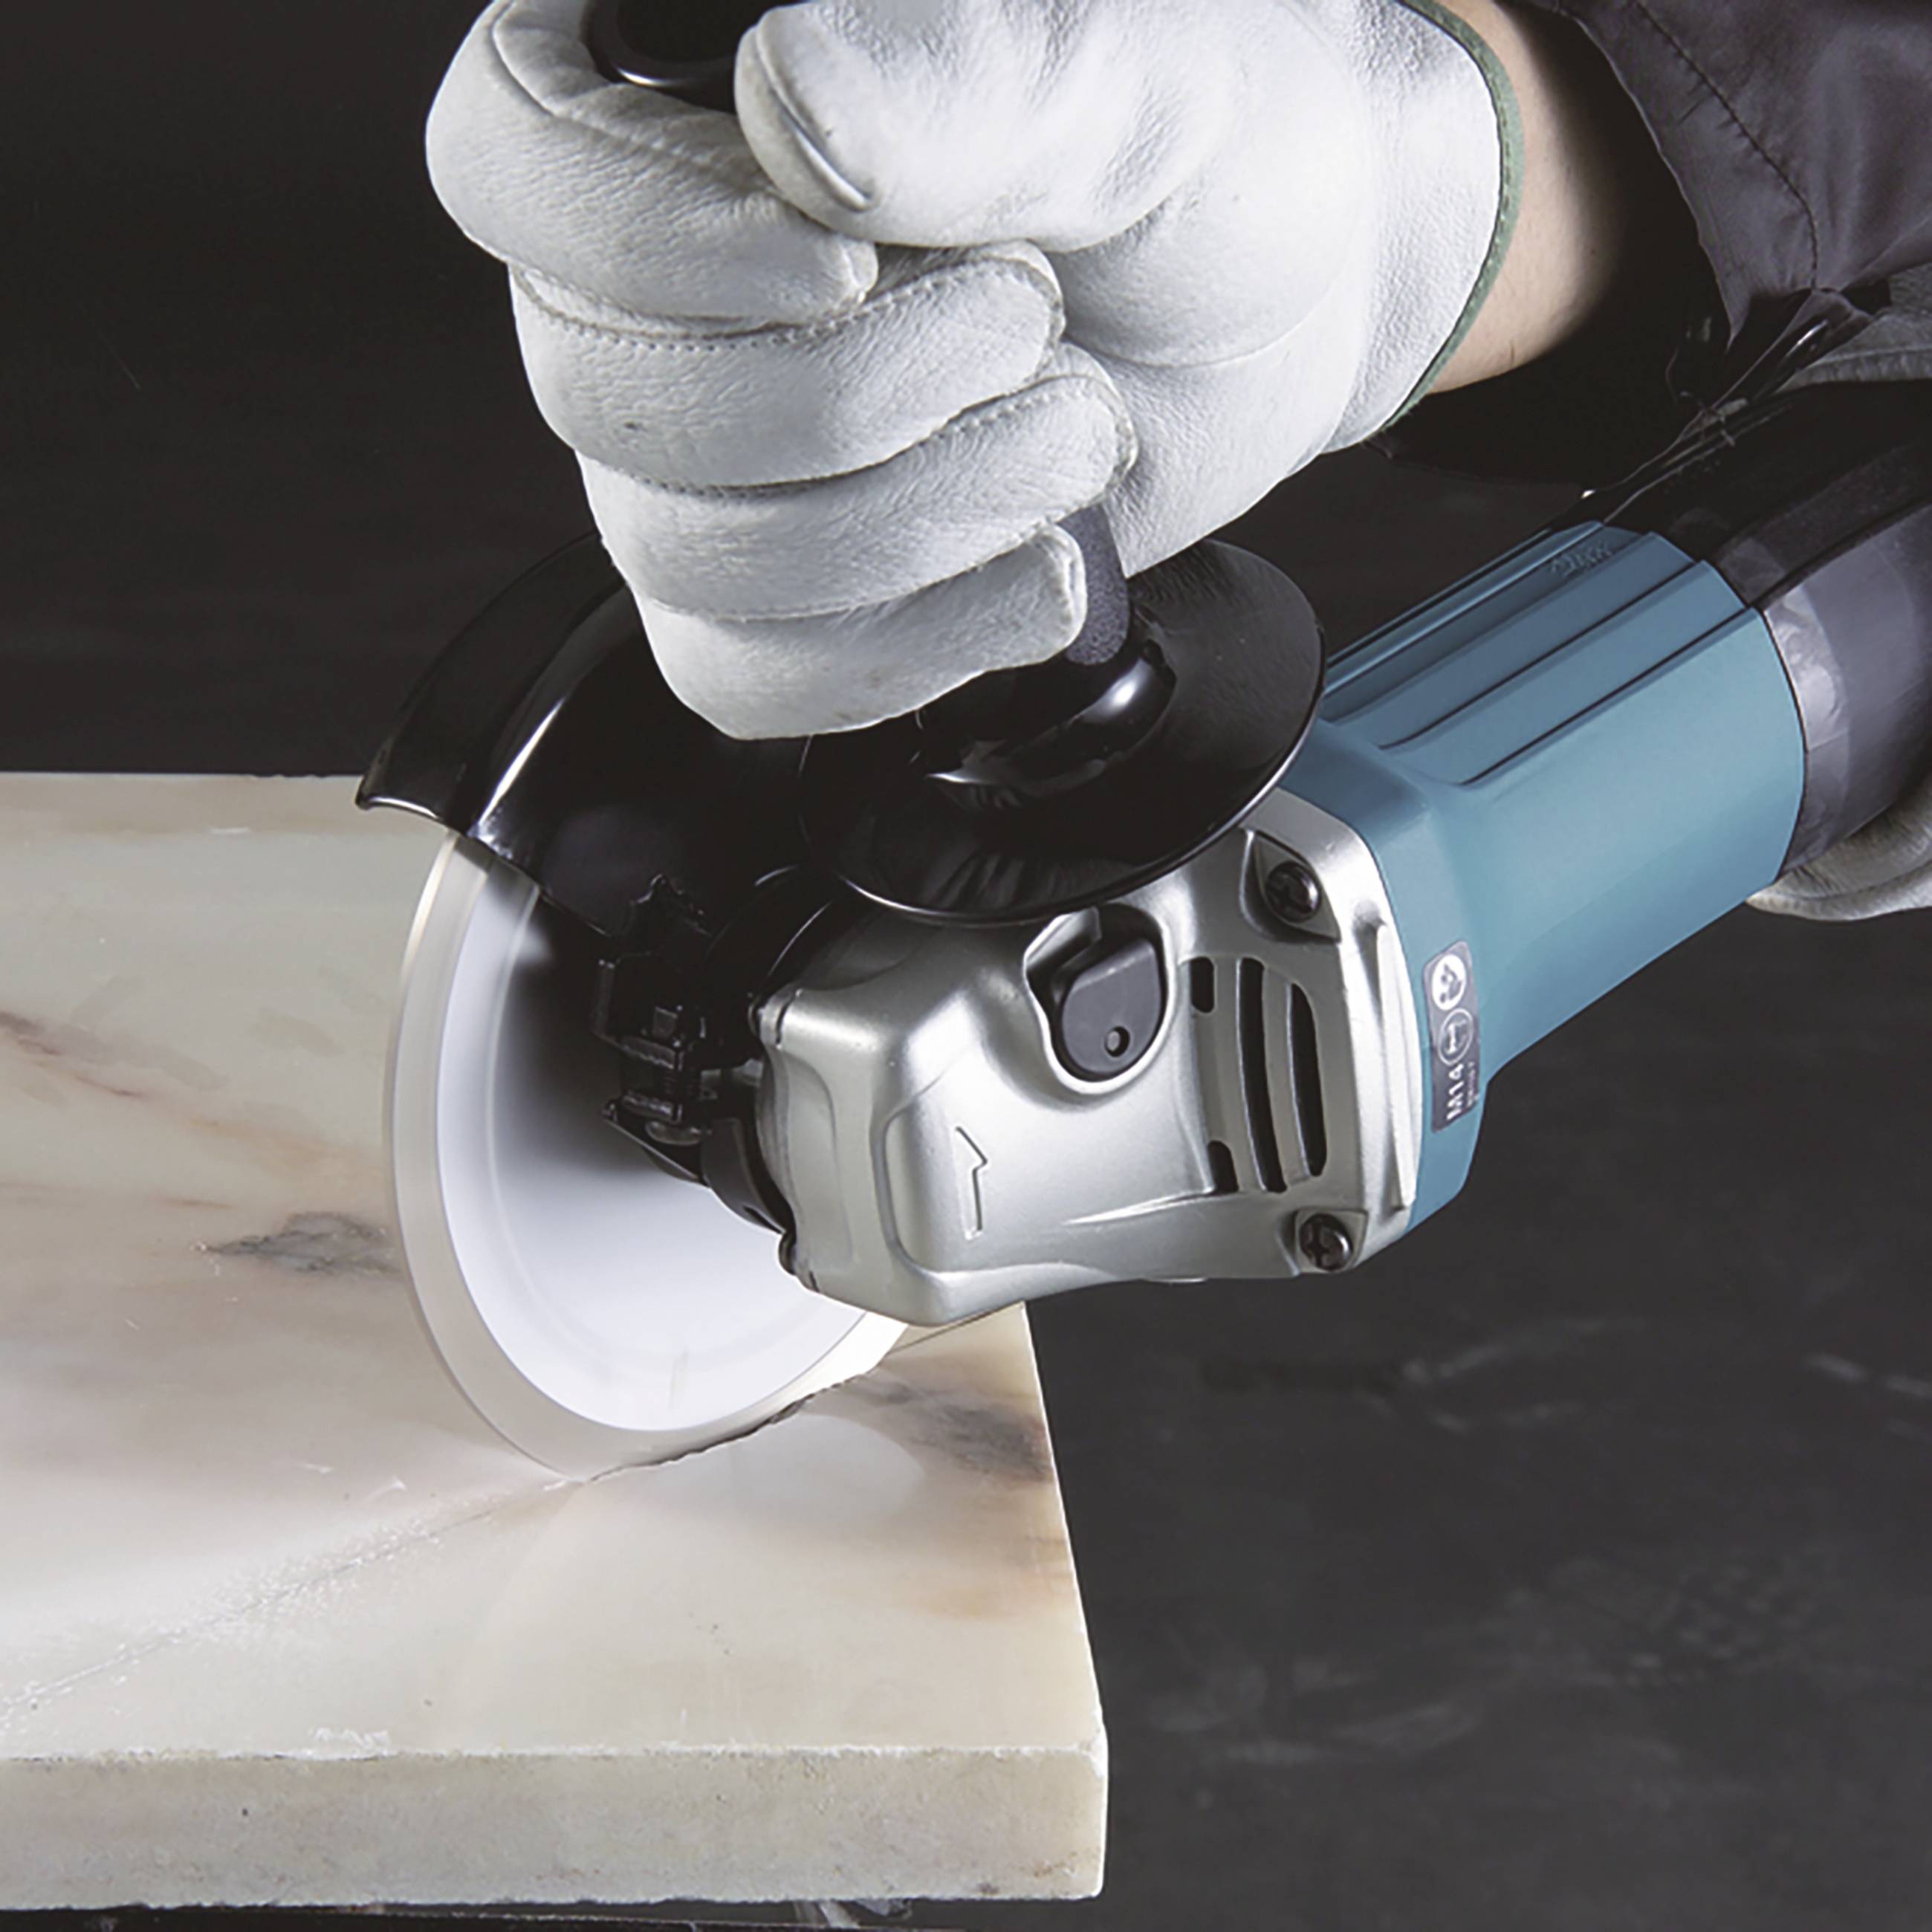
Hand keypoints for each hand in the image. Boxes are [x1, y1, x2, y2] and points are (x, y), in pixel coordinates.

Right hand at [428, 0, 1515, 736]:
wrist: (1290, 297)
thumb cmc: (1205, 147)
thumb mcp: (1116, 74)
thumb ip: (957, 79)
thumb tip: (793, 116)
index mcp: (687, 101)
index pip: (514, 167)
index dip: (640, 244)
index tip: (836, 265)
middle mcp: (668, 287)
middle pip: (605, 395)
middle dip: (854, 398)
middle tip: (1025, 324)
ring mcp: (718, 456)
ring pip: (689, 558)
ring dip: (914, 523)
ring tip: (1060, 431)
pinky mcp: (793, 592)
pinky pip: (753, 677)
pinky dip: (913, 645)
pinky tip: (1029, 568)